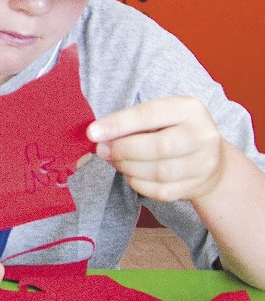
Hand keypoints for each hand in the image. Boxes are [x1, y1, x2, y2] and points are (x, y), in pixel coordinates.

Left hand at [87, 96, 225, 203]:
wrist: (208, 158)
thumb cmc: (172, 130)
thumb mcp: (158, 115)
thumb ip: (132, 122)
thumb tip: (98, 135)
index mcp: (189, 109)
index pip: (150, 115)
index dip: (119, 124)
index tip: (92, 132)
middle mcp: (203, 136)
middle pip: (159, 147)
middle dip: (123, 150)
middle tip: (101, 149)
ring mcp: (204, 164)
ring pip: (159, 172)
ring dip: (127, 167)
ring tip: (113, 159)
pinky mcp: (196, 186)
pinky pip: (160, 191)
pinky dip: (137, 183)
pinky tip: (130, 173)